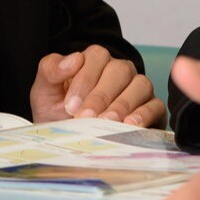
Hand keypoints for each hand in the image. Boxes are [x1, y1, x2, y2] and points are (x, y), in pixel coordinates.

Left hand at [30, 45, 163, 126]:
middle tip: (85, 117)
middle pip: (120, 70)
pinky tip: (129, 125)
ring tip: (106, 122)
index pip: (97, 56)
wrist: (69, 142)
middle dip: (101, 95)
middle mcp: (120, 72)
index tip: (70, 104)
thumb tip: (73, 59)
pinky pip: (155, 105)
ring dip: (122, 104)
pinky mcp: (152, 109)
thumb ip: (51, 70)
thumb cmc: (58, 113)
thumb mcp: (45, 92)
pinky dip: (143, 114)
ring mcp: (138, 89)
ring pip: (140, 85)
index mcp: (95, 62)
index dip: (84, 79)